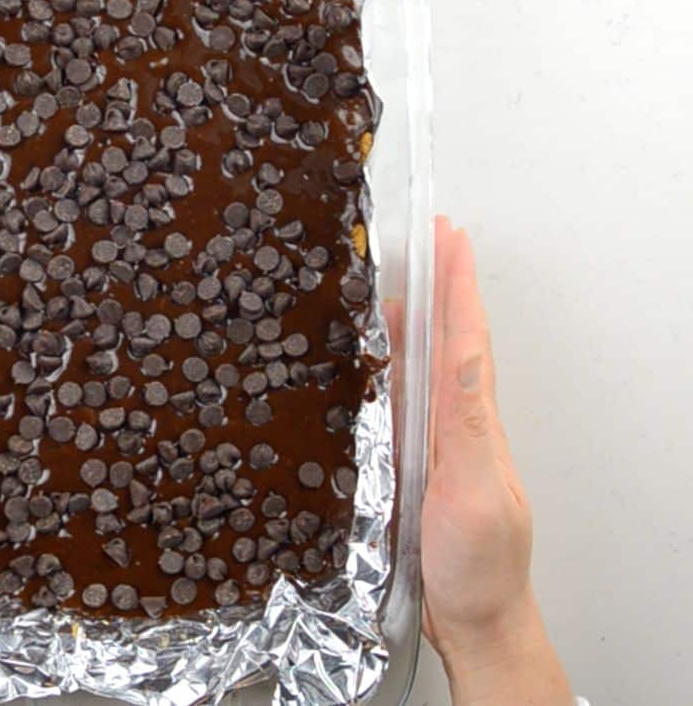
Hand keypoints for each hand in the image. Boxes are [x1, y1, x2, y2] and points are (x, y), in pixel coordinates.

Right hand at [421, 218, 571, 704]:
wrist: (472, 618)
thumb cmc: (476, 564)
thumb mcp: (474, 491)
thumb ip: (466, 425)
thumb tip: (461, 355)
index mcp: (474, 422)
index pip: (466, 339)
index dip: (459, 286)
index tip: (450, 238)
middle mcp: (458, 423)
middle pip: (451, 341)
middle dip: (444, 288)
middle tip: (429, 241)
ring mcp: (439, 443)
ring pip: (428, 367)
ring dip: (419, 321)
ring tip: (402, 284)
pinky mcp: (418, 464)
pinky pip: (407, 402)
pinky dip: (397, 368)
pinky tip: (381, 361)